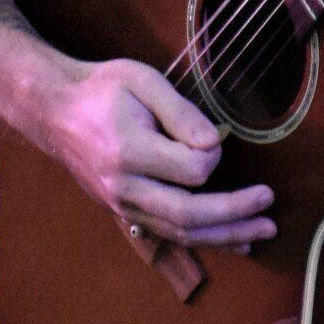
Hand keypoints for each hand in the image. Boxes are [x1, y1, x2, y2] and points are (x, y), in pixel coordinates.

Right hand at [41, 58, 275, 252]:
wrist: (54, 111)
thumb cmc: (101, 89)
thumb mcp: (142, 81)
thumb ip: (182, 112)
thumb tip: (217, 143)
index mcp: (128, 151)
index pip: (190, 170)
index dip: (213, 155)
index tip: (214, 137)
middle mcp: (124, 187)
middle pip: (188, 215)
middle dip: (234, 213)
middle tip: (269, 204)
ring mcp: (121, 205)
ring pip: (180, 233)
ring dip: (226, 235)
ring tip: (263, 232)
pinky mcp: (123, 212)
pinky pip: (168, 234)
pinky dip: (205, 240)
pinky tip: (235, 242)